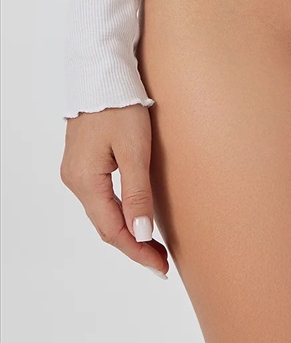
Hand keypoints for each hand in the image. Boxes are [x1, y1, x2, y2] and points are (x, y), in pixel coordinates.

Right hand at [59, 104, 168, 277]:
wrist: (102, 75)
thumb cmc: (120, 107)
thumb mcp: (135, 150)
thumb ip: (137, 193)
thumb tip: (141, 232)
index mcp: (86, 181)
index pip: (113, 231)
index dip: (138, 252)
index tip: (161, 268)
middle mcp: (75, 181)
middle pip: (106, 226)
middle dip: (135, 246)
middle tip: (162, 263)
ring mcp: (77, 172)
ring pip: (103, 214)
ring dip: (128, 232)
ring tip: (154, 247)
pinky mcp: (84, 163)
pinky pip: (101, 199)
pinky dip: (120, 214)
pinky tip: (136, 218)